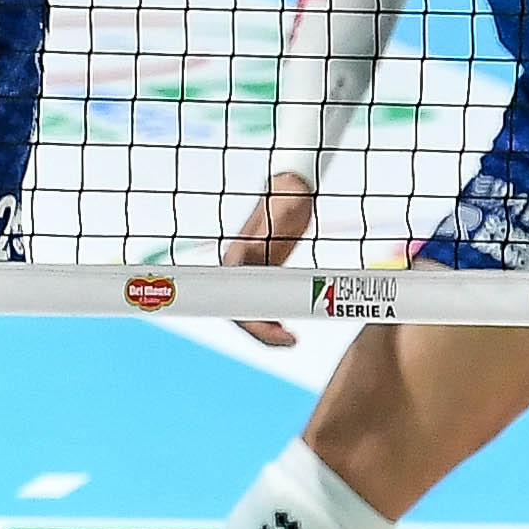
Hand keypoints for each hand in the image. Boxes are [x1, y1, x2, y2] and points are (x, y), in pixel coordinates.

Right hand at [221, 169, 315, 350]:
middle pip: (239, 311)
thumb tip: (252, 252)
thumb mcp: (283, 213)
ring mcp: (251, 270)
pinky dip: (274, 317)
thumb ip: (270, 230)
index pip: (235, 299)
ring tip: (291, 340)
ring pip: (250, 310)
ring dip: (266, 329)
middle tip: (290, 341)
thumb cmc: (288, 196)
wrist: (292, 188)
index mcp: (237, 256)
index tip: (275, 331)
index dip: (252, 322)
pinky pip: (264, 302)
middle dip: (261, 332)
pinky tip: (289, 327)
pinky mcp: (264, 270)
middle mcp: (239, 266)